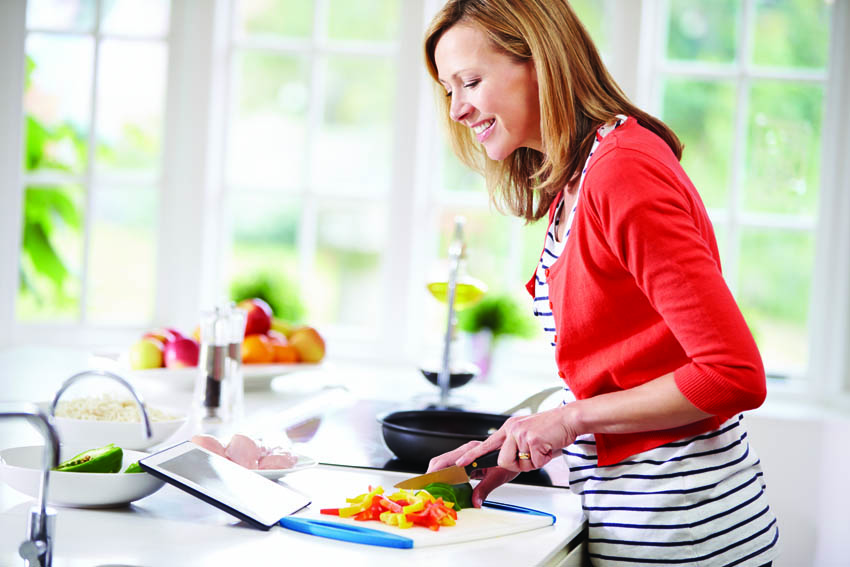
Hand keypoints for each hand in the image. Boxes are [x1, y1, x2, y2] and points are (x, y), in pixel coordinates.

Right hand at [427, 440, 518, 506]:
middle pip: (440, 461)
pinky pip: (450, 467)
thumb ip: (484, 489)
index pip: (447, 461)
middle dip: (431, 474)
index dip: (436, 472)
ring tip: (431, 488)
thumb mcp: (498, 476)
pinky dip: (444, 476)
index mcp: (472, 451)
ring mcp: (465, 455)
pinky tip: (443, 486)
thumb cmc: (509, 460)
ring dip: (436, 475)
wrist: (517, 452)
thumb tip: (475, 502)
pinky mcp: (466, 460)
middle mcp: (466, 451)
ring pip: (443, 463)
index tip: (429, 483)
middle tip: (426, 488)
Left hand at [457, 405, 578, 472]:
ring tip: (542, 449)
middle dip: (518, 465)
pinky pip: (535, 462)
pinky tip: (548, 447)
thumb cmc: (551, 431)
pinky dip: (544, 459)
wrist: (569, 419)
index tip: (460, 463)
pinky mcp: (532, 438)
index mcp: (509, 429)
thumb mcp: (528, 440)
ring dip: (533, 463)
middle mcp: (512, 429)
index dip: (472, 456)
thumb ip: (516, 452)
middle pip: (502, 461)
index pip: (486, 444)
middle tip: (532, 456)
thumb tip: (512, 463)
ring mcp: (521, 433)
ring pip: (519, 463)